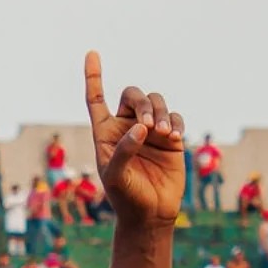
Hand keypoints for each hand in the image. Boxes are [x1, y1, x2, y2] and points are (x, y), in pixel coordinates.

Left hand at [84, 51, 184, 226]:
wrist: (151, 214)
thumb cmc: (127, 197)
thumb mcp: (117, 177)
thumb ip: (124, 151)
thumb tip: (141, 128)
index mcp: (106, 134)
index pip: (96, 99)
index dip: (93, 77)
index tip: (91, 53)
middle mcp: (126, 127)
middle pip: (133, 95)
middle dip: (142, 105)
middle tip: (149, 126)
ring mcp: (149, 130)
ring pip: (155, 102)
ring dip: (160, 113)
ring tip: (165, 134)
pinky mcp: (170, 138)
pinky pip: (174, 116)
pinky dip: (176, 122)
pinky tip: (174, 137)